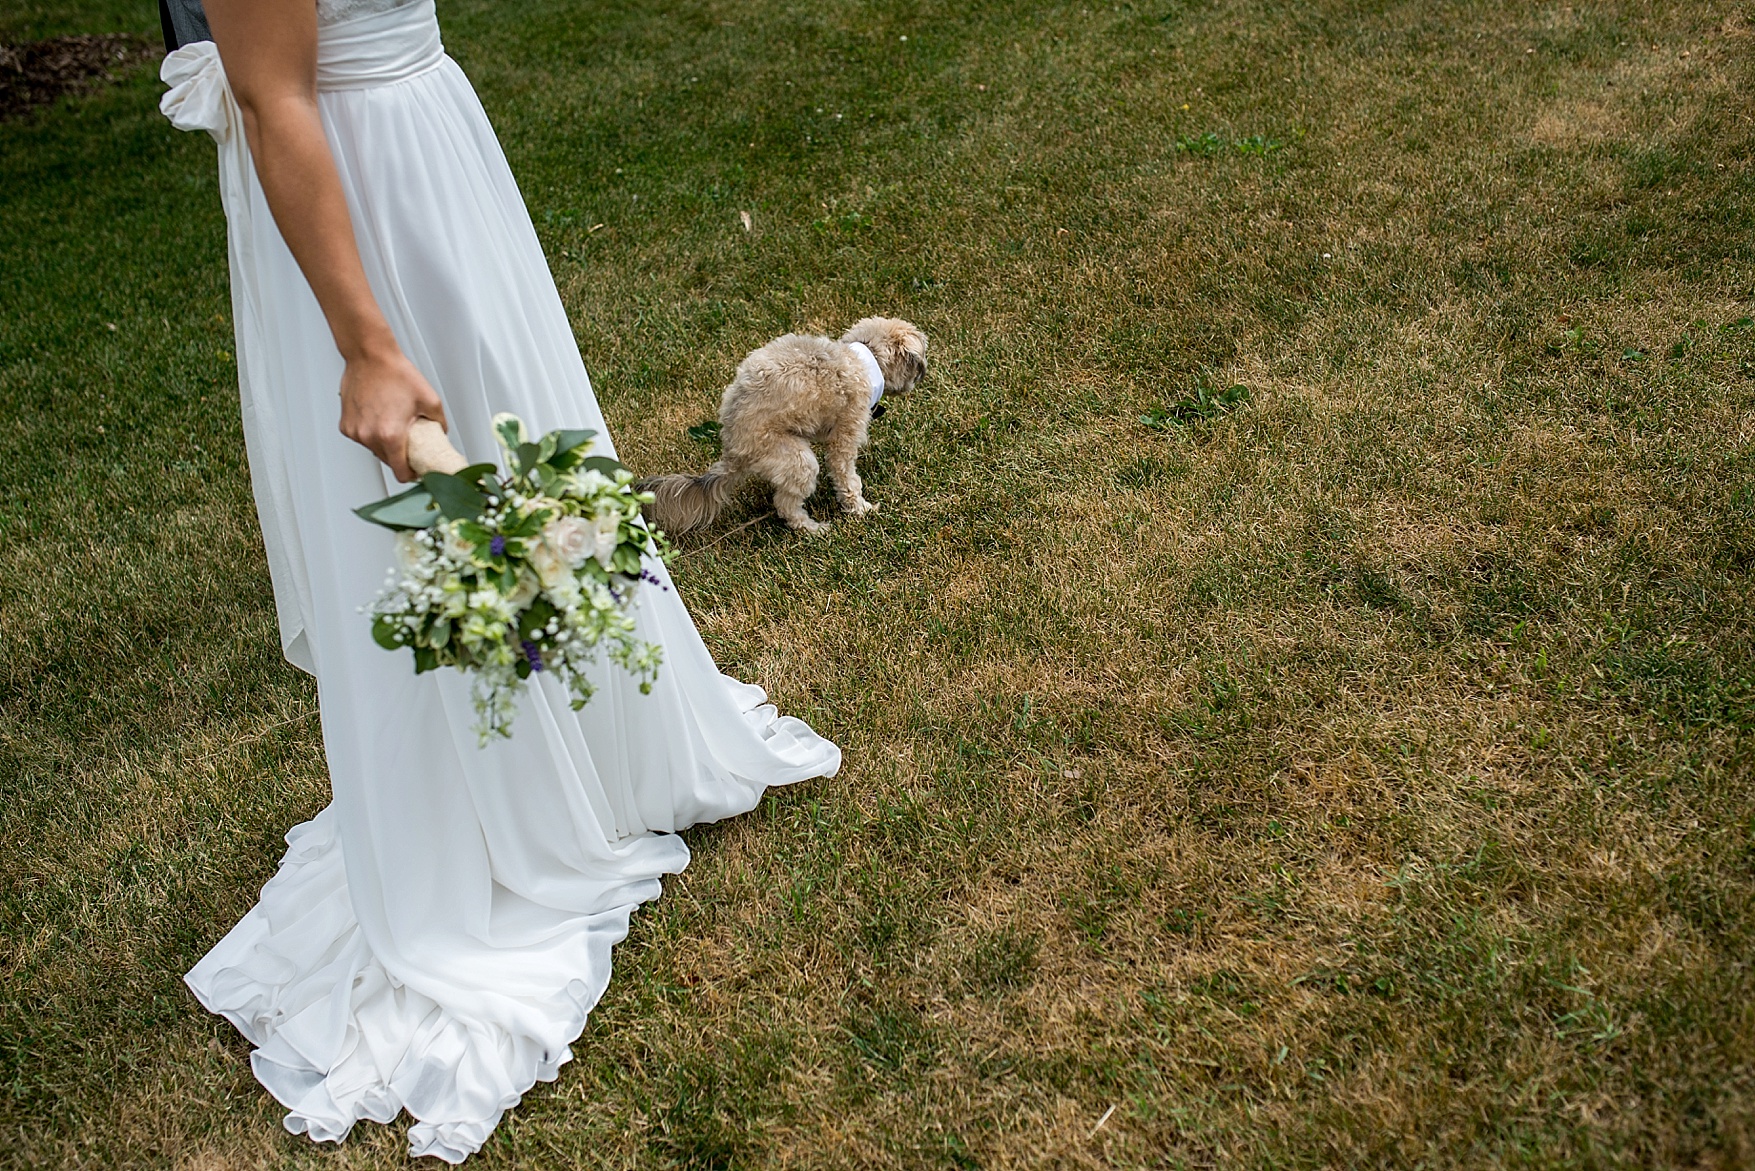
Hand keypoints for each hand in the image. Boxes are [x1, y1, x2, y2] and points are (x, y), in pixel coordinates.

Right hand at [338, 346, 446, 481]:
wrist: (370, 356)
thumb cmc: (396, 374)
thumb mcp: (431, 400)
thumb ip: (440, 424)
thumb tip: (442, 435)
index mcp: (391, 435)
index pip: (401, 473)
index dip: (411, 474)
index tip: (417, 470)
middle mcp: (369, 436)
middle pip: (388, 462)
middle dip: (400, 457)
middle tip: (409, 444)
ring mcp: (355, 431)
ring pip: (374, 449)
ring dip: (385, 444)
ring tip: (393, 425)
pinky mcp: (346, 424)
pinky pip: (362, 437)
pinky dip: (371, 433)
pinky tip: (379, 417)